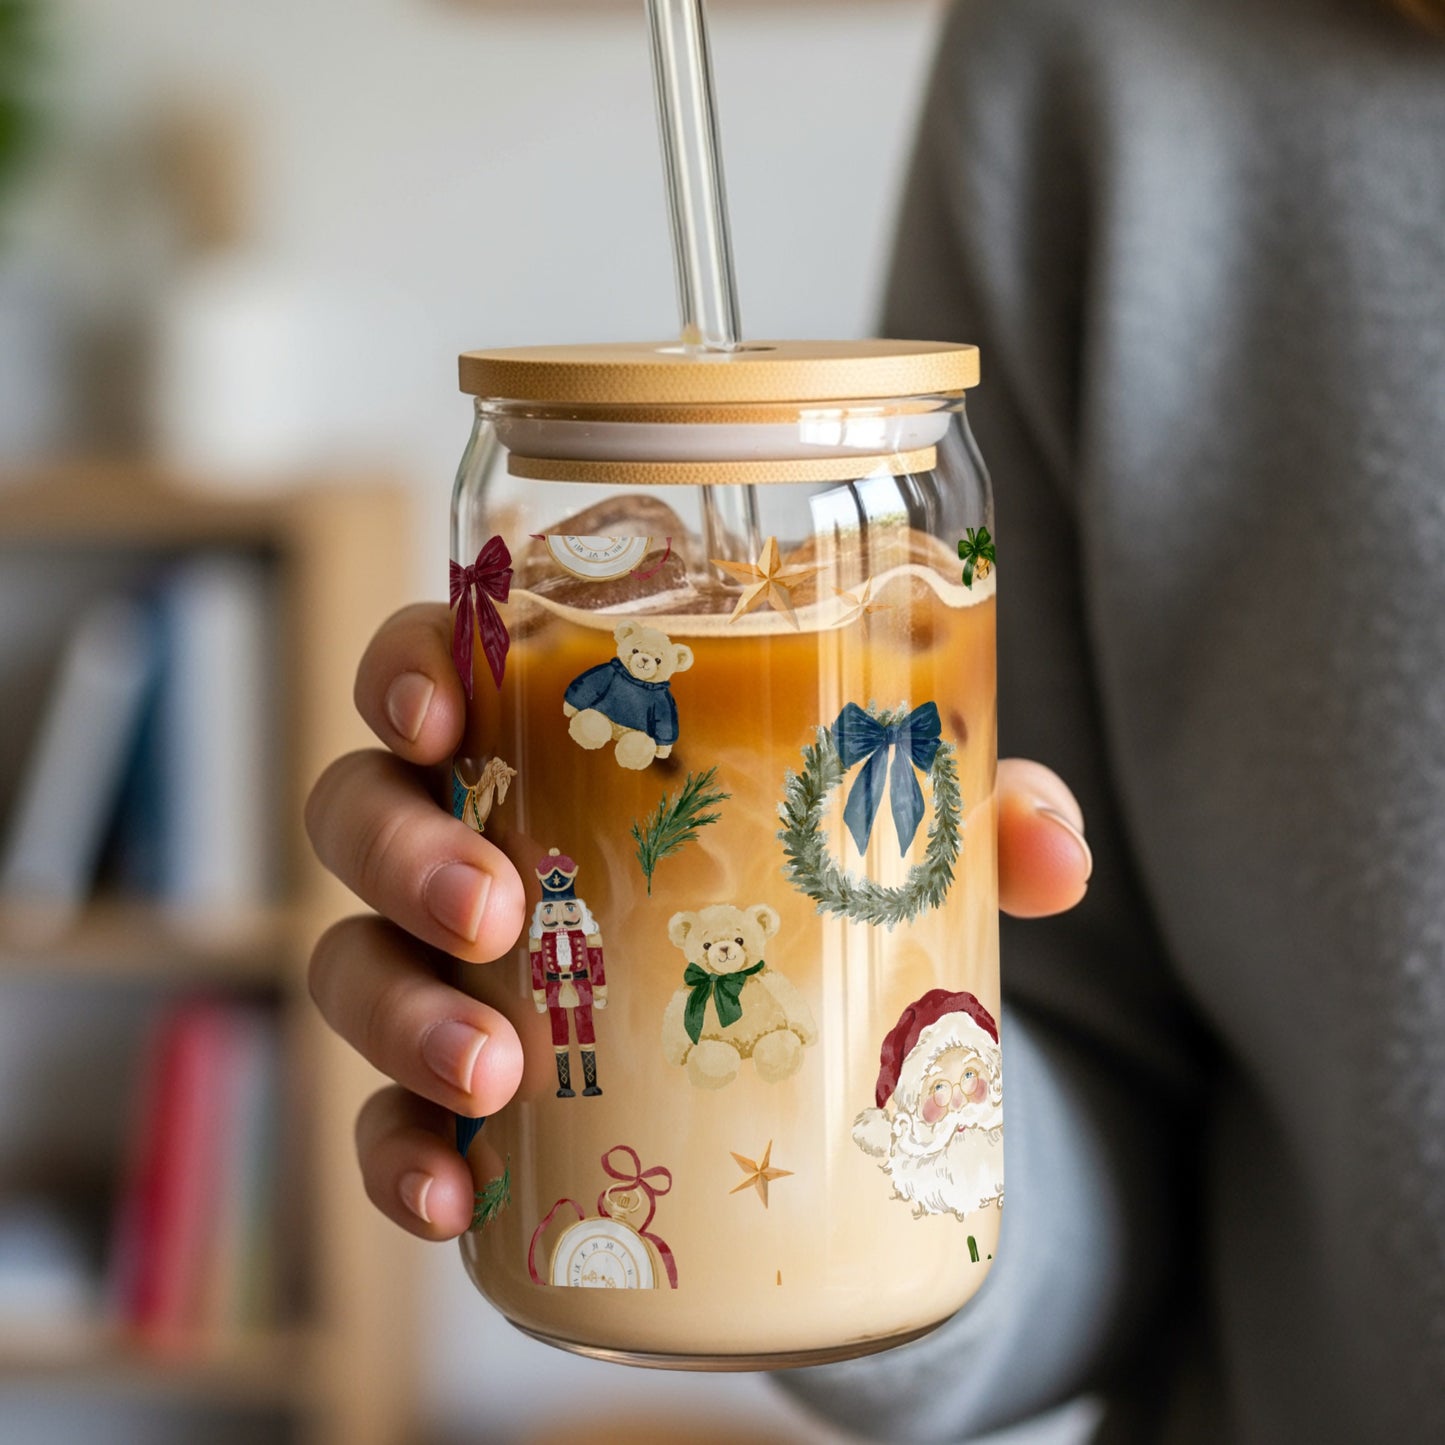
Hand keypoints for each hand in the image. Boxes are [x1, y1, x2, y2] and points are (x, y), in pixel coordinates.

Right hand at [305, 604, 1092, 1239]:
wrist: (794, 1042)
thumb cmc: (800, 883)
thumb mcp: (883, 837)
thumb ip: (964, 819)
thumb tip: (1052, 850)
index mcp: (544, 740)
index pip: (434, 670)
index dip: (407, 673)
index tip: (441, 709)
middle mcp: (469, 838)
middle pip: (363, 812)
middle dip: (404, 852)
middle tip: (492, 903)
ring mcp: (449, 966)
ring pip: (355, 964)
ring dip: (401, 1014)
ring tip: (491, 1069)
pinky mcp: (459, 1091)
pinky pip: (382, 1118)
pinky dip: (396, 1157)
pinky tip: (448, 1197)